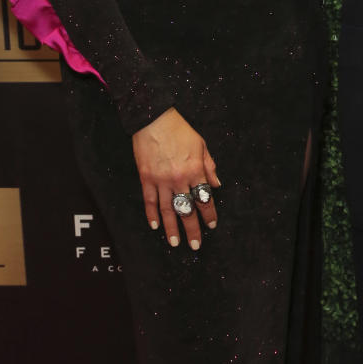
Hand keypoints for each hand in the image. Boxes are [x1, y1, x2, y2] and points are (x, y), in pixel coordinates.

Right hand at [131, 108, 219, 249]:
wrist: (153, 119)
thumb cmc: (179, 129)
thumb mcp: (201, 145)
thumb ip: (209, 166)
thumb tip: (216, 184)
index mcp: (195, 170)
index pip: (205, 198)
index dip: (209, 214)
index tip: (212, 225)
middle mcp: (179, 178)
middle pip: (188, 209)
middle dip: (193, 229)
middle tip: (195, 245)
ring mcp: (161, 180)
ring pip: (168, 210)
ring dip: (172, 228)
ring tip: (175, 243)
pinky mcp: (146, 178)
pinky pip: (150, 200)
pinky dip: (151, 214)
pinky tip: (154, 226)